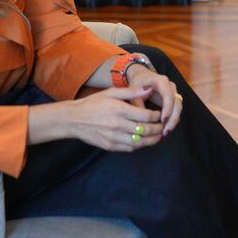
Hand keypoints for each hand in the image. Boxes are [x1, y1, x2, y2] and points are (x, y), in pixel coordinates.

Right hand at [30, 87, 162, 151]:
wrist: (73, 119)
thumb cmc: (93, 103)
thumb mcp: (111, 93)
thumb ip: (132, 92)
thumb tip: (149, 89)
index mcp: (120, 110)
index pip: (147, 116)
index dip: (157, 116)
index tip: (161, 114)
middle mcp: (118, 124)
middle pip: (146, 130)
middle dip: (158, 128)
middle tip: (164, 126)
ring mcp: (113, 137)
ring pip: (140, 142)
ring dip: (152, 140)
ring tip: (159, 136)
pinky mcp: (110, 146)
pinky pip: (129, 148)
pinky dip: (139, 145)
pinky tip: (144, 141)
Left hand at [125, 62, 183, 135]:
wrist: (142, 77)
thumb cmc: (137, 84)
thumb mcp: (133, 92)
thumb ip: (137, 105)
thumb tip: (142, 121)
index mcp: (162, 81)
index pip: (169, 95)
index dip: (167, 109)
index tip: (162, 121)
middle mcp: (171, 86)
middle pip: (177, 103)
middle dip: (173, 118)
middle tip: (165, 131)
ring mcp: (173, 93)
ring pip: (178, 108)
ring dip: (173, 121)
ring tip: (164, 133)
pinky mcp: (173, 100)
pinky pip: (175, 111)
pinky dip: (171, 120)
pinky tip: (164, 129)